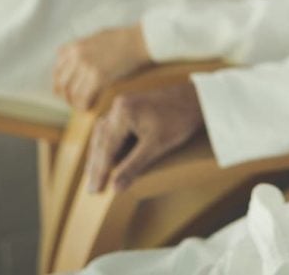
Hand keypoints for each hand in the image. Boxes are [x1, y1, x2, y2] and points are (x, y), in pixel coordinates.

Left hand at [53, 24, 152, 108]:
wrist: (141, 40)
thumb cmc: (123, 38)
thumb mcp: (96, 37)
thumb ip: (81, 47)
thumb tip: (71, 57)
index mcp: (75, 46)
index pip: (57, 70)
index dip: (58, 83)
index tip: (63, 91)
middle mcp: (78, 56)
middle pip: (61, 83)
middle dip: (64, 95)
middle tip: (71, 102)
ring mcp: (88, 66)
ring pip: (71, 92)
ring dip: (74, 102)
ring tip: (81, 106)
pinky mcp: (100, 77)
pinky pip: (84, 97)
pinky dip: (83, 105)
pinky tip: (88, 108)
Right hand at [85, 81, 203, 192]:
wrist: (197, 98)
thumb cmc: (180, 120)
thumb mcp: (156, 146)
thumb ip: (134, 166)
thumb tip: (115, 187)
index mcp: (123, 113)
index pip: (106, 148)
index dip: (99, 171)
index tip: (94, 190)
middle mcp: (119, 106)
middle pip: (101, 140)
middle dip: (96, 164)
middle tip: (91, 188)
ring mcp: (124, 104)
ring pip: (104, 133)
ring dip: (100, 154)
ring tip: (95, 175)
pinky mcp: (131, 106)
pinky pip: (113, 127)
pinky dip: (110, 144)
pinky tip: (110, 156)